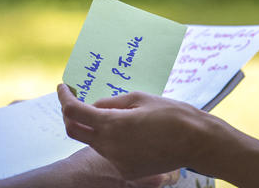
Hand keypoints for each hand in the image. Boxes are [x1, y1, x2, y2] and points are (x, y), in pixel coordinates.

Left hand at [58, 85, 208, 180]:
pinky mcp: (127, 171)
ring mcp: (117, 162)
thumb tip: (92, 106)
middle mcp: (109, 147)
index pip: (74, 111)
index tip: (63, 87)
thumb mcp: (138, 98)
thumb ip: (110, 103)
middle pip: (74, 131)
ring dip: (97, 129)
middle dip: (71, 115)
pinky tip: (135, 135)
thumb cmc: (170, 114)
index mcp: (111, 124)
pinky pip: (111, 153)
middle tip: (76, 102)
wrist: (195, 142)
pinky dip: (114, 142)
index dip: (64, 97)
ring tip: (120, 117)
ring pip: (95, 142)